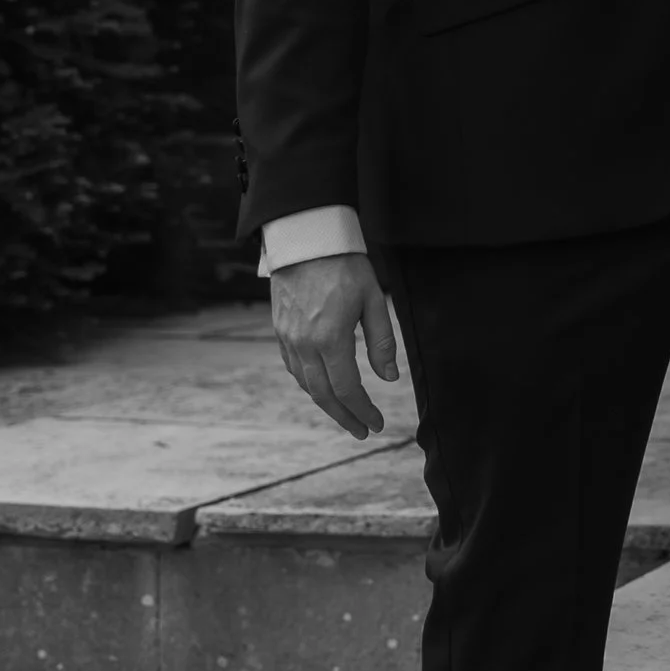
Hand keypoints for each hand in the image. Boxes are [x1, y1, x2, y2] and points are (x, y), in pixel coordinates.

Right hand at [271, 252, 400, 439]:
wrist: (305, 239)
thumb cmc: (345, 265)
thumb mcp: (373, 299)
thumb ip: (382, 341)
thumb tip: (389, 378)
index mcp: (331, 338)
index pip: (348, 389)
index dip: (363, 411)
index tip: (377, 424)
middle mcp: (305, 344)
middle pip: (324, 394)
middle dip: (345, 417)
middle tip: (363, 431)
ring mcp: (288, 338)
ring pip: (306, 384)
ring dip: (326, 404)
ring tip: (346, 414)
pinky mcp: (280, 331)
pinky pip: (293, 368)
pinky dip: (309, 384)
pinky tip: (323, 388)